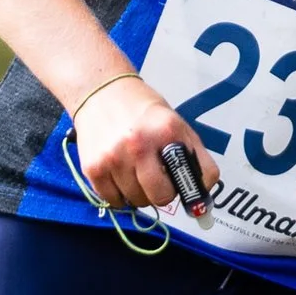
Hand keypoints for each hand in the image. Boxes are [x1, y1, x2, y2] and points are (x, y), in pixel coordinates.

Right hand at [72, 74, 220, 219]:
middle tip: (157, 177)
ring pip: (138, 202)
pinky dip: (120, 195)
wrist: (101, 92)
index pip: (193, 179)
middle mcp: (139, 145)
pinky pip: (114, 201)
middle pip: (162, 197)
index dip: (190, 188)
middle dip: (163, 192)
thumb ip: (193, 156)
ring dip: (139, 193)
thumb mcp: (176, 124)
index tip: (185, 188)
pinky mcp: (94, 168)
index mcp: (167, 132)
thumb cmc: (141, 110)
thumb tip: (201, 193)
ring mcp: (114, 159)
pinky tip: (120, 176)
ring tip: (135, 170)